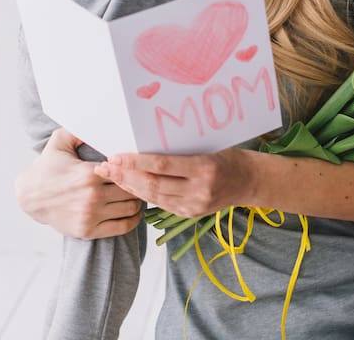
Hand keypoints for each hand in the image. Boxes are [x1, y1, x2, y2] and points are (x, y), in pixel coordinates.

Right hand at [15, 128, 142, 238]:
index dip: (133, 169)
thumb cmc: (48, 168)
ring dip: (136, 202)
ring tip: (134, 195)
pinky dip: (131, 221)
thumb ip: (78, 131)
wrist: (30, 196)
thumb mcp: (59, 142)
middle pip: (131, 190)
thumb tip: (98, 123)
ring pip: (130, 209)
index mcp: (89, 173)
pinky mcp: (88, 230)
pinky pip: (122, 227)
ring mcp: (90, 215)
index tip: (135, 167)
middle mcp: (92, 195)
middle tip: (139, 182)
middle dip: (137, 185)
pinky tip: (131, 213)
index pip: (125, 171)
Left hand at [94, 148, 254, 217]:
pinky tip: (128, 186)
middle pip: (154, 184)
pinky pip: (161, 203)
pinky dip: (143, 195)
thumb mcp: (207, 145)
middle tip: (104, 166)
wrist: (249, 181)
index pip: (162, 166)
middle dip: (125, 176)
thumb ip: (180, 148)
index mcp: (204, 168)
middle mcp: (199, 190)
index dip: (136, 162)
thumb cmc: (226, 155)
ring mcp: (195, 205)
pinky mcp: (190, 214)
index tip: (115, 156)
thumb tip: (144, 140)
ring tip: (110, 176)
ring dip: (129, 186)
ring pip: (154, 197)